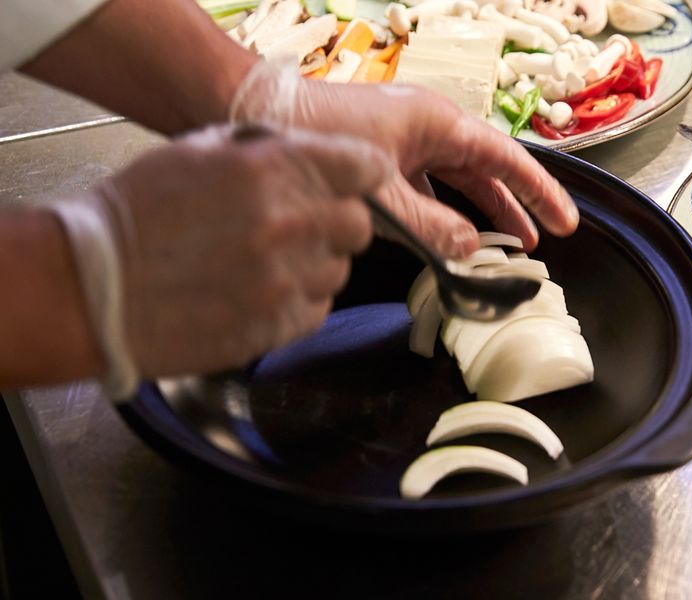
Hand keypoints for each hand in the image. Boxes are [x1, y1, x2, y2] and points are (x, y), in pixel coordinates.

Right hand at [68, 125, 390, 380]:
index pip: (367, 167)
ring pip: (339, 271)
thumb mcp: (201, 150)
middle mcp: (290, 225)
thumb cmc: (139, 212)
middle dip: (336, 222)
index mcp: (275, 170)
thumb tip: (316, 159)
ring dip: (314, 264)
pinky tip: (259, 292)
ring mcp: (285, 281)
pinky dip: (298, 301)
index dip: (363, 173)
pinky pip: (316, 310)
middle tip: (301, 226)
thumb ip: (271, 151)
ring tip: (266, 263)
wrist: (95, 286)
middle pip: (359, 225)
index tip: (357, 181)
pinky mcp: (276, 327)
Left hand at [231, 60, 578, 257]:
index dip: (539, 194)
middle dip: (515, 206)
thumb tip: (470, 251)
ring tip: (504, 244)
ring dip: (480, 211)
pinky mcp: (384, 156)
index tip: (565, 223)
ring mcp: (406, 142)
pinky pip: (427, 186)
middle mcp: (429, 128)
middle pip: (487, 170)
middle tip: (541, 241)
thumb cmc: (322, 138)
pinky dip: (442, 211)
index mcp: (439, 124)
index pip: (506, 160)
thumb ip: (428, 224)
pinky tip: (448, 235)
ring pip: (457, 180)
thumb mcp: (381, 188)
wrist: (263, 114)